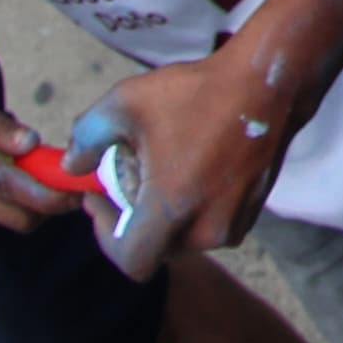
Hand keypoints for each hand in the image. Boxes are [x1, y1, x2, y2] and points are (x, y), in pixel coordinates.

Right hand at [0, 23, 66, 228]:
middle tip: (77, 181)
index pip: (1, 183)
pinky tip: (25, 165)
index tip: (75, 192)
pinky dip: (17, 195)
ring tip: (53, 167)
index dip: (42, 193)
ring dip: (33, 200)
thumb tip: (29, 144)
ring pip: (4, 215)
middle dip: (45, 204)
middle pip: (8, 214)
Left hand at [73, 53, 289, 278]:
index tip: (102, 198)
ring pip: (186, 235)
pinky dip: (197, 205)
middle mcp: (207, 227)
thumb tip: (72, 166)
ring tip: (165, 166)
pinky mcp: (255, 208)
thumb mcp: (125, 102)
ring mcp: (236, 220)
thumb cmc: (197, 91)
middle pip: (156, 246)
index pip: (130, 262)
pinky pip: (213, 222)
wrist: (269, 79)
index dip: (106, 236)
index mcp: (172, 210)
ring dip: (168, 212)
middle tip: (129, 174)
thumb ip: (86, 139)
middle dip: (135, 217)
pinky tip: (195, 163)